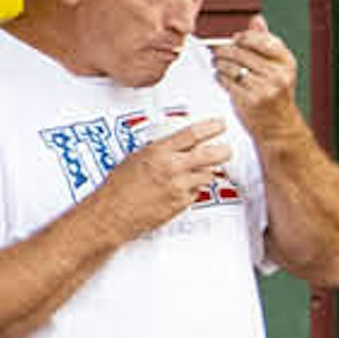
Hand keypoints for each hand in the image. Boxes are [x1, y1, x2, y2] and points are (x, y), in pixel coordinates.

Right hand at [111, 115, 239, 239]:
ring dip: (207, 171)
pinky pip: (196, 193)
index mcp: (159, 152)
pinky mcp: (181, 204)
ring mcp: (179, 187)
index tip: (220, 125)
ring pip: (208, 175)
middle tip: (226, 149)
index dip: (211, 127)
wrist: (113, 213)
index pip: (193, 134)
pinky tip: (182, 188)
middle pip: (211, 155)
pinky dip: (193, 189)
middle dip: (223, 150)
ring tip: (199, 170)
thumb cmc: (118, 187)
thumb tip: (172, 146)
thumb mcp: (136, 157)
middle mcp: (172, 168)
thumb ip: (158, 150)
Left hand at [205, 16, 302, 148]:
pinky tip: (221, 77)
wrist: (279, 126)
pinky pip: (227, 81)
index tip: (236, 39)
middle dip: (226, 50)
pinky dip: (220, 77)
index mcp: (286, 62)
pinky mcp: (250, 100)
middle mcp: (278, 74)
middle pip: (242, 52)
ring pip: (232, 66)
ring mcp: (265, 88)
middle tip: (218, 51)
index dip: (245, 37)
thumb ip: (266, 42)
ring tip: (218, 63)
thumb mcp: (278, 67)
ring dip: (220, 63)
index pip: (263, 40)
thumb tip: (256, 20)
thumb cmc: (276, 94)